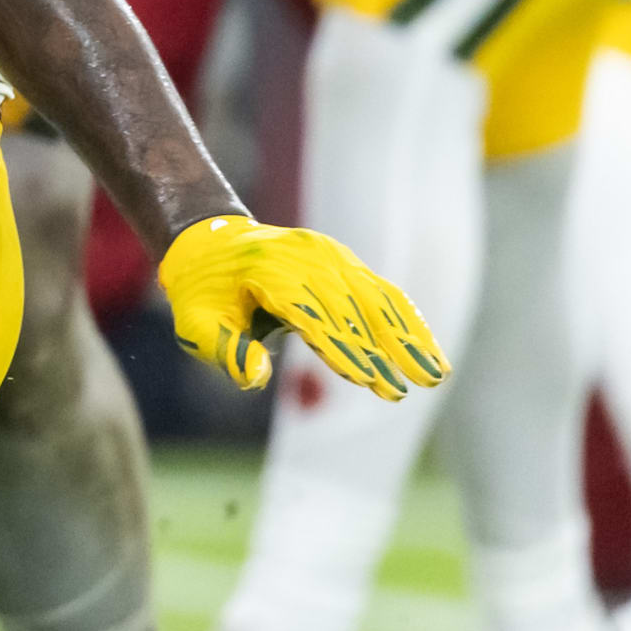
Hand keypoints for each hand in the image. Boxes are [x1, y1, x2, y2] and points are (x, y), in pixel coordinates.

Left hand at [159, 212, 446, 400]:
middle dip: (382, 348)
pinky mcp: (343, 261)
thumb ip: (225, 350)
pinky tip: (428, 349)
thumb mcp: (196, 323)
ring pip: (376, 296)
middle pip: (351, 305)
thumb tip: (255, 378)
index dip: (341, 346)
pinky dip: (406, 320)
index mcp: (267, 269)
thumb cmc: (203, 292)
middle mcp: (305, 256)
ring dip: (407, 336)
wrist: (209, 242)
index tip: (369, 378)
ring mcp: (328, 255)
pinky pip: (380, 290)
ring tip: (434, 375)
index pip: (310, 312)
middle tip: (406, 388)